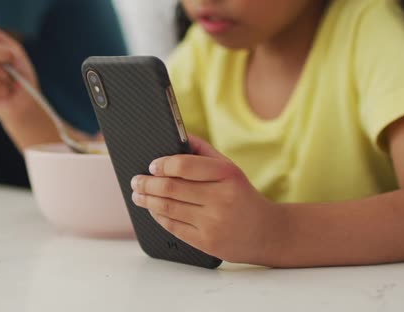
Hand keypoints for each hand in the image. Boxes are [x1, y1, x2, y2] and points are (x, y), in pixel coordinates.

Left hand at [130, 136, 286, 263]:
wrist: (267, 233)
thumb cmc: (242, 196)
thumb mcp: (230, 169)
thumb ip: (203, 151)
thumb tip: (177, 136)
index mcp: (226, 175)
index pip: (184, 166)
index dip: (163, 164)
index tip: (152, 165)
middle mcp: (220, 198)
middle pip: (171, 188)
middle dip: (147, 183)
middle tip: (136, 180)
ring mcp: (213, 222)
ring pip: (168, 208)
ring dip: (147, 200)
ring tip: (138, 195)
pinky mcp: (206, 242)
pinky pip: (173, 227)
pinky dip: (158, 216)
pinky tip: (152, 209)